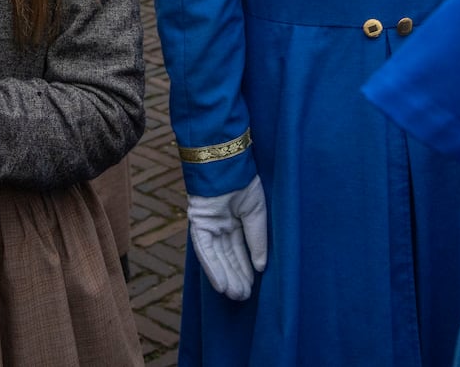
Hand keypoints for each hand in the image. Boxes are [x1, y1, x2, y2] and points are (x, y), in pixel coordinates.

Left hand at [187, 178, 267, 300]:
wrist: (227, 163)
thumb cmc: (244, 182)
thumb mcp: (257, 214)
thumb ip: (257, 240)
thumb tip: (261, 267)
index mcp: (234, 220)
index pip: (240, 250)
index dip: (246, 268)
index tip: (253, 286)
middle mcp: (220, 224)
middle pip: (228, 256)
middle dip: (236, 276)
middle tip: (244, 297)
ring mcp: (208, 224)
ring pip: (217, 257)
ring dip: (225, 277)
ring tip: (235, 295)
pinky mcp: (198, 224)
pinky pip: (204, 249)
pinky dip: (212, 267)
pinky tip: (220, 284)